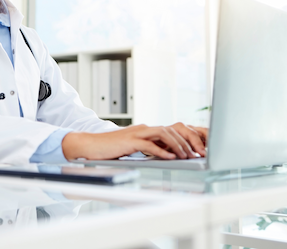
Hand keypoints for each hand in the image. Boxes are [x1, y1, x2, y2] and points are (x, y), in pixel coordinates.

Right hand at [62, 122, 208, 160]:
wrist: (90, 146)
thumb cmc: (110, 149)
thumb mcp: (133, 148)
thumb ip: (148, 149)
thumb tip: (165, 155)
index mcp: (145, 130)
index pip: (170, 130)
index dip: (185, 139)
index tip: (195, 150)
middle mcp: (143, 129)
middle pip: (170, 130)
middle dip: (186, 141)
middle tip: (196, 153)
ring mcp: (136, 134)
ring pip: (163, 134)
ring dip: (177, 145)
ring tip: (186, 156)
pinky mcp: (129, 141)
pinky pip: (149, 145)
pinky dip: (161, 151)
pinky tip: (170, 158)